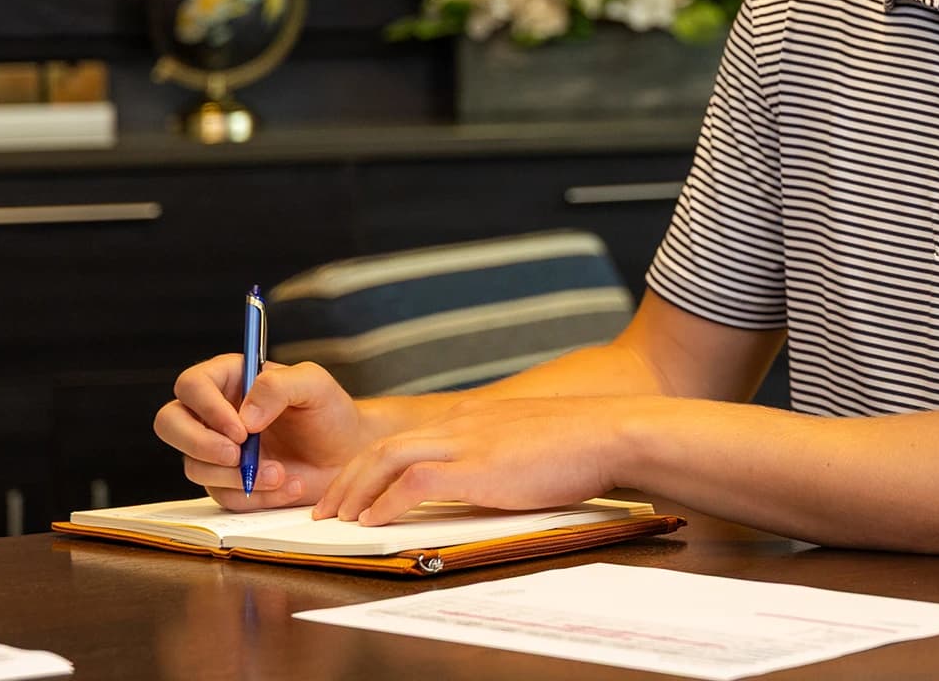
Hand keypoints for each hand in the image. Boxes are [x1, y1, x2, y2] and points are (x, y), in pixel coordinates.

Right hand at [154, 355, 367, 509]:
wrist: (345, 455)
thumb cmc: (329, 413)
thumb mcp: (314, 386)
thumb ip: (278, 386)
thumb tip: (244, 417)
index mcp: (230, 379)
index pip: (192, 385)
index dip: (207, 407)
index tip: (240, 429)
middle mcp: (213, 414)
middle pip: (169, 423)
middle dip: (199, 443)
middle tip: (237, 455)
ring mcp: (215, 451)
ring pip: (194, 466)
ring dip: (236, 475)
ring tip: (281, 473)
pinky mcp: (225, 483)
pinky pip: (222, 496)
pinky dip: (255, 496)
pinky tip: (288, 486)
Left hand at [312, 395, 632, 524]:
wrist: (609, 431)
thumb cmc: (580, 443)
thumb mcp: (527, 441)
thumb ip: (498, 451)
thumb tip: (488, 476)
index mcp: (471, 416)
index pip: (405, 438)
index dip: (371, 465)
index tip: (354, 488)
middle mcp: (460, 422)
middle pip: (383, 446)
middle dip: (347, 479)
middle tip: (328, 507)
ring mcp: (467, 442)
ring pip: (387, 459)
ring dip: (355, 490)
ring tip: (339, 517)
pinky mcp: (477, 466)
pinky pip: (413, 483)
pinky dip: (386, 501)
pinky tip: (374, 521)